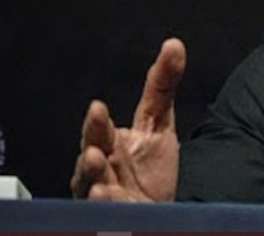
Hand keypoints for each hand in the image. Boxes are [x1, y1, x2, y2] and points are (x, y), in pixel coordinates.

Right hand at [70, 38, 185, 200]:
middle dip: (90, 151)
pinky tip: (107, 198)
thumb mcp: (159, 122)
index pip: (100, 129)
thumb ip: (162, 85)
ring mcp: (103, 196)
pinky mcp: (112, 218)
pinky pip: (103, 214)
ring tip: (98, 176)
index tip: (98, 108)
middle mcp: (99, 169)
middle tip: (94, 147)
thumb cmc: (149, 165)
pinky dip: (104, 206)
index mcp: (108, 143)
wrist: (153, 208)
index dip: (97, 122)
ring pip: (90, 188)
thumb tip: (174, 45)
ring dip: (92, 180)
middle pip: (89, 158)